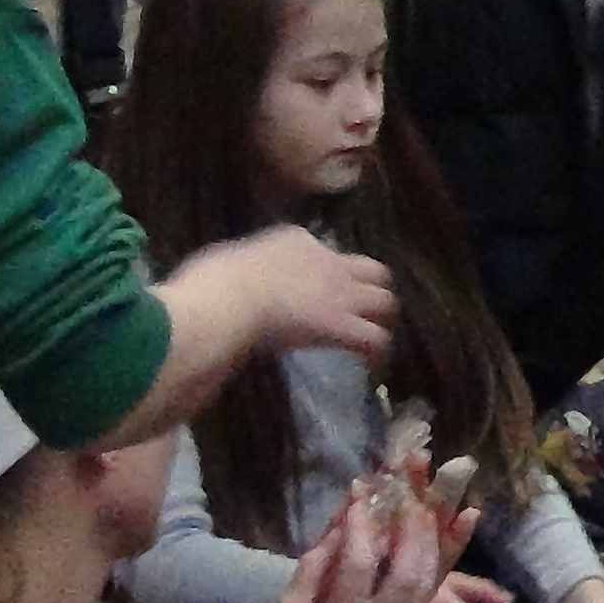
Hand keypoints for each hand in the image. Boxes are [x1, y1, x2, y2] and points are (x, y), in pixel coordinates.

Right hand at [233, 222, 399, 363]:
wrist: (232, 297)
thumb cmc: (218, 279)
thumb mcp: (233, 258)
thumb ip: (247, 266)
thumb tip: (239, 278)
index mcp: (297, 240)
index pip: (328, 252)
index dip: (331, 272)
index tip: (322, 290)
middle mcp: (329, 260)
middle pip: (374, 271)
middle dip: (373, 290)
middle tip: (364, 312)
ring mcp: (341, 293)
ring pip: (386, 301)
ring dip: (381, 319)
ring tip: (372, 336)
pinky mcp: (343, 324)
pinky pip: (376, 338)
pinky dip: (376, 351)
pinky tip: (370, 362)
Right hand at [269, 491, 442, 602]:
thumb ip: (313, 569)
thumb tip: (341, 526)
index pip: (359, 565)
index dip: (361, 525)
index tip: (361, 492)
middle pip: (408, 573)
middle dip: (412, 530)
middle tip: (410, 494)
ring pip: (428, 584)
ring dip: (433, 542)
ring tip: (430, 505)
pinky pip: (430, 595)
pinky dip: (439, 561)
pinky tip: (444, 534)